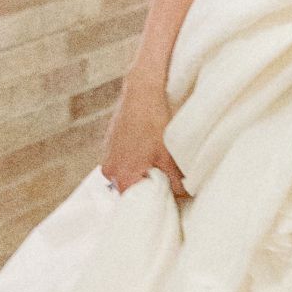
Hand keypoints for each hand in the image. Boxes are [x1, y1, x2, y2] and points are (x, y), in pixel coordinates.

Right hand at [99, 70, 188, 200]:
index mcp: (121, 175)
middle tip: (169, 181)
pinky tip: (151, 147)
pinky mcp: (112, 141)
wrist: (141, 89)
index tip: (168, 199)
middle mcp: (109, 168)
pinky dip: (138, 157)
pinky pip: (126, 158)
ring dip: (144, 170)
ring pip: (129, 171)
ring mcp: (108, 154)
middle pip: (132, 187)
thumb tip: (183, 194)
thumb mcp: (169, 155)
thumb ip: (176, 181)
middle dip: (150, 185)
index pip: (137, 202)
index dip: (154, 201)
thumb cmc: (152, 121)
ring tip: (161, 161)